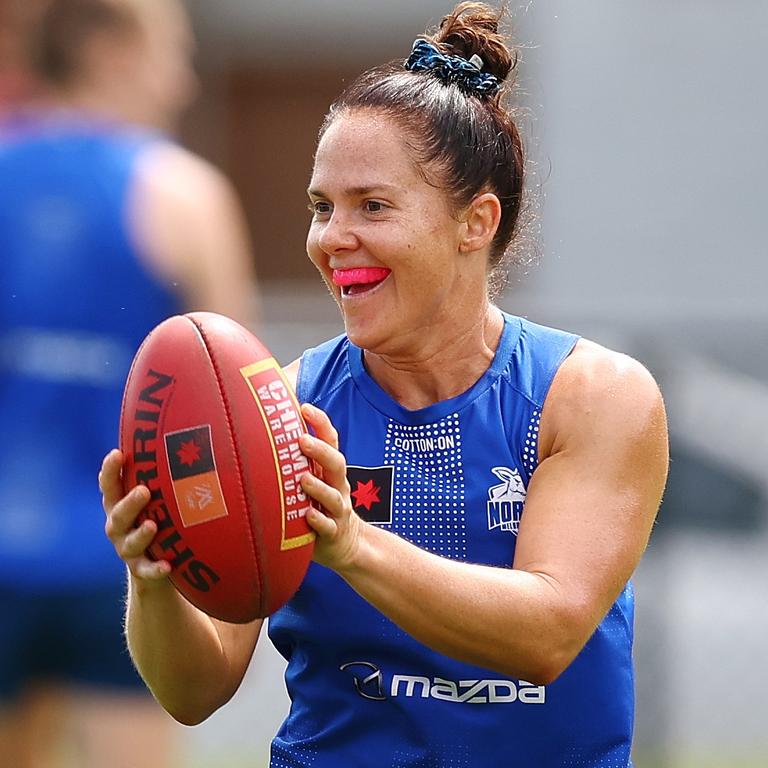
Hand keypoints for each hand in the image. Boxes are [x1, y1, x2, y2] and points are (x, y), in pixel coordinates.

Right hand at [99, 449, 170, 581]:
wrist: (154, 563)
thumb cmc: (159, 516)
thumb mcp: (157, 496)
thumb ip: (162, 473)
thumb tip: (192, 435)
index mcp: (119, 504)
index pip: (109, 485)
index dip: (110, 470)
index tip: (118, 453)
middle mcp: (119, 526)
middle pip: (117, 514)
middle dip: (129, 502)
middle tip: (143, 490)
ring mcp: (128, 549)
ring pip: (129, 543)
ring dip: (140, 534)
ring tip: (152, 525)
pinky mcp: (141, 569)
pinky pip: (146, 571)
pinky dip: (155, 569)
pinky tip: (167, 565)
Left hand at [299, 404, 362, 572]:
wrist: (346, 545)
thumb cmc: (319, 506)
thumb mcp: (313, 481)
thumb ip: (294, 462)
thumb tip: (257, 434)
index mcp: (330, 470)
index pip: (330, 441)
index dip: (320, 423)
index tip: (304, 407)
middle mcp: (337, 486)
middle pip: (336, 463)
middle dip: (320, 450)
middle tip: (302, 440)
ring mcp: (338, 510)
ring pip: (333, 496)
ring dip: (318, 487)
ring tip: (303, 479)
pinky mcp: (334, 533)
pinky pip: (329, 527)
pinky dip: (319, 521)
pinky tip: (308, 516)